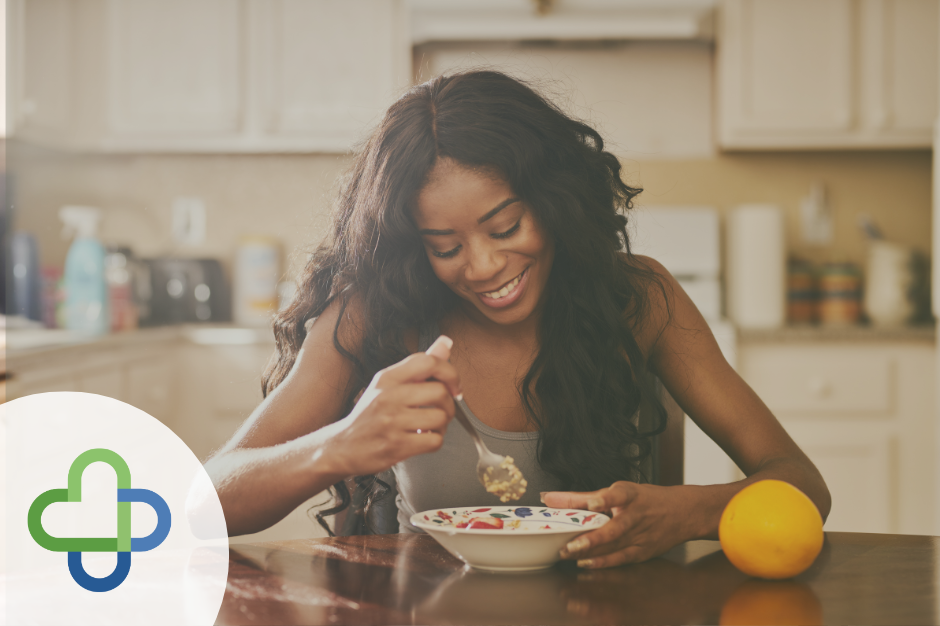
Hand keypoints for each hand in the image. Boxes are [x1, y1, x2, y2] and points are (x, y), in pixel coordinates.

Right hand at [323, 335, 460, 476]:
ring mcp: (392, 422)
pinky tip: (421, 438)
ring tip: (429, 426)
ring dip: (442, 425)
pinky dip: (434, 441)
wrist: (343, 446)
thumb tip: (446, 343)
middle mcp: (389, 396)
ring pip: (440, 418)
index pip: (428, 362)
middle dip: (449, 404)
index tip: (453, 385)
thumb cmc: (369, 415)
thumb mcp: (388, 384)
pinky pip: (435, 441)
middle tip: (440, 410)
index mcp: (387, 378)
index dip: (450, 372)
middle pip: (440, 391)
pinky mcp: (397, 446)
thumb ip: (419, 366)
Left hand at [542, 481, 693, 567]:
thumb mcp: (618, 491)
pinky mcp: (643, 551)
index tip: (593, 501)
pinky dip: (603, 562)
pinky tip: (586, 563)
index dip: (605, 498)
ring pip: (614, 546)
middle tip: (567, 544)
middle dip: (590, 537)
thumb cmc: (645, 499)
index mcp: (631, 495)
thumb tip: (548, 498)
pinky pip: (621, 558)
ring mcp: (641, 535)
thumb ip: (582, 497)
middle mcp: (636, 515)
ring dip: (591, 551)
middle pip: (613, 527)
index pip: (618, 494)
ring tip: (569, 553)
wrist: (683, 512)